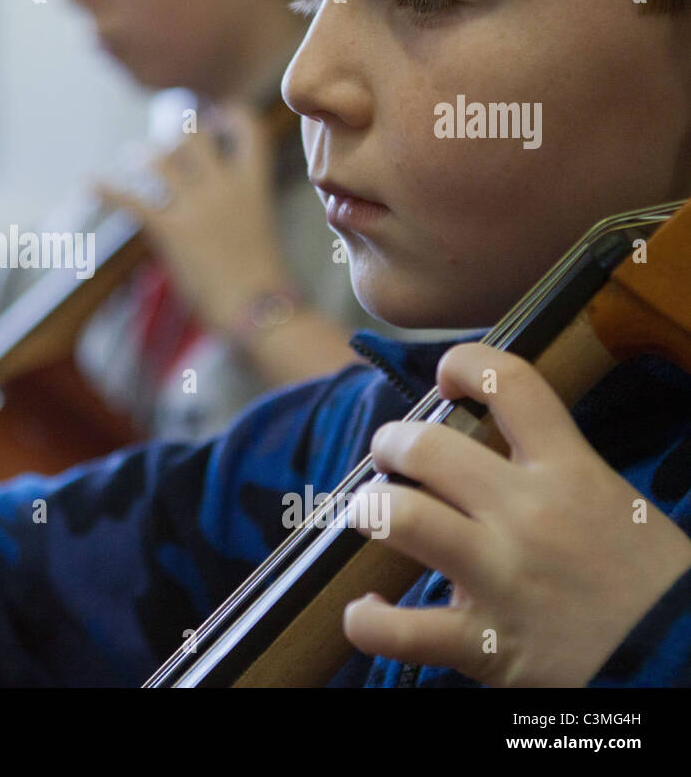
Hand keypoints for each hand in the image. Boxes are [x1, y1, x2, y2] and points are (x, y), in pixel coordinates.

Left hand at [96, 103, 293, 332]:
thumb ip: (237, 206)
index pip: (248, 128)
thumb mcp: (258, 228)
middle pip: (193, 136)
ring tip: (132, 158)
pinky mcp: (171, 230)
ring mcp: (197, 205)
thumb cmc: (262, 280)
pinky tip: (87, 183)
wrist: (258, 308)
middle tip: (165, 145)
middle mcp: (224, 186)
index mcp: (254, 184)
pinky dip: (106, 190)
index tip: (217, 113)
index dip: (231, 114)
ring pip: (160, 160)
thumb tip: (211, 203)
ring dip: (143, 156)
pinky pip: (132, 201)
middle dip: (176, 135)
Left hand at [343, 343, 690, 685]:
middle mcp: (529, 517)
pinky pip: (400, 631)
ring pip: (403, 517)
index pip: (511, 382)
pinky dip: (367, 621)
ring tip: (369, 515)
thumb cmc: (647, 582)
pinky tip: (367, 610)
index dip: (464, 364)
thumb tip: (485, 450)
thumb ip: (551, 473)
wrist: (687, 662)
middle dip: (391, 443)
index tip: (447, 379)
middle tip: (389, 456)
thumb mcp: (611, 503)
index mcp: (569, 473)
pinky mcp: (485, 643)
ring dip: (368, 511)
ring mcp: (502, 578)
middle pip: (428, 447)